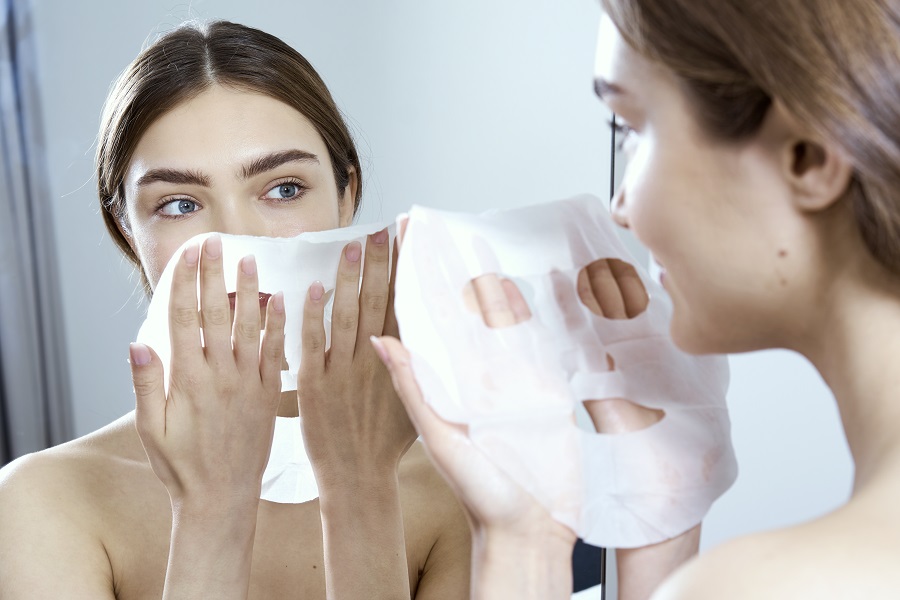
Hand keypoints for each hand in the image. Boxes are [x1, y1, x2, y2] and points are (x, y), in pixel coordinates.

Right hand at [129, 234, 285, 509]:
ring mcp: (248, 383)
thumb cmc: (181, 467)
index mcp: (188, 380)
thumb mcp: (151, 430)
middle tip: (217, 240)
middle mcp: (220, 375)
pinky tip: (283, 300)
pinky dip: (279, 325)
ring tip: (251, 258)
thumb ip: (146, 386)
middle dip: (215, 274)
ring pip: (250, 327)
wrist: (222, 498)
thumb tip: (137, 344)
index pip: (185, 319)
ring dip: (250, 291)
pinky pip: (277, 353)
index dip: (186, 282)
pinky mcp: (269, 395)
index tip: (190, 252)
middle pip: (217, 313)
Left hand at [298, 228, 415, 488]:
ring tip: (354, 245)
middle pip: (379, 302)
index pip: (404, 304)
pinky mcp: (314, 384)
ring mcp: (344, 371)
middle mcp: (374, 360)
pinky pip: (313, 344)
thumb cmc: (386, 443)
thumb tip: (423, 331)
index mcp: (400, 362)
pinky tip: (315, 288)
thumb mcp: (416, 403)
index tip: (408, 239)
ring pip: (348, 315)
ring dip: (351, 278)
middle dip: (382, 263)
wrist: (358, 479)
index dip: (405, 270)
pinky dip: (313, 316)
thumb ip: (415, 364)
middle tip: (384, 229)